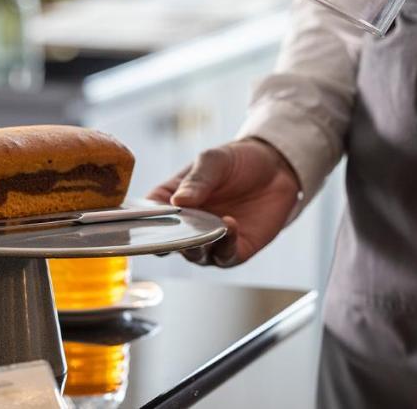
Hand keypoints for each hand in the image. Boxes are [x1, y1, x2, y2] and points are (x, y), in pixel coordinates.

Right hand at [148, 138, 300, 267]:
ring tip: (208, 225)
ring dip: (197, 245)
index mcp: (170, 201)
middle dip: (169, 240)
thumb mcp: (214, 161)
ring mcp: (209, 241)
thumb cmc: (237, 162)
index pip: (146, 216)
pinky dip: (224, 244)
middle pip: (167, 242)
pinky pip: (224, 255)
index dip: (140, 221)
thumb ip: (197, 180)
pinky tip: (229, 224)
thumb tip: (178, 202)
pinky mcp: (234, 250)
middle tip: (175, 231)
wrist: (277, 168)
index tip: (140, 221)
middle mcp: (186, 227)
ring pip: (194, 255)